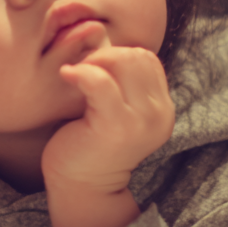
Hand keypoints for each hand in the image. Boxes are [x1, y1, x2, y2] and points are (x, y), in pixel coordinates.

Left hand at [41, 30, 174, 226]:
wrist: (81, 188)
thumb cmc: (89, 144)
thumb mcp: (114, 109)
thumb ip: (120, 82)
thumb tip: (98, 38)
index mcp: (161, 109)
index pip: (148, 59)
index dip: (118, 54)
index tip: (93, 67)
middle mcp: (159, 115)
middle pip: (139, 56)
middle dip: (106, 54)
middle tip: (81, 69)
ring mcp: (141, 121)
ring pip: (124, 62)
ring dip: (94, 61)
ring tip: (75, 75)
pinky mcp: (116, 126)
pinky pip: (100, 81)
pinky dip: (80, 72)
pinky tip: (66, 75)